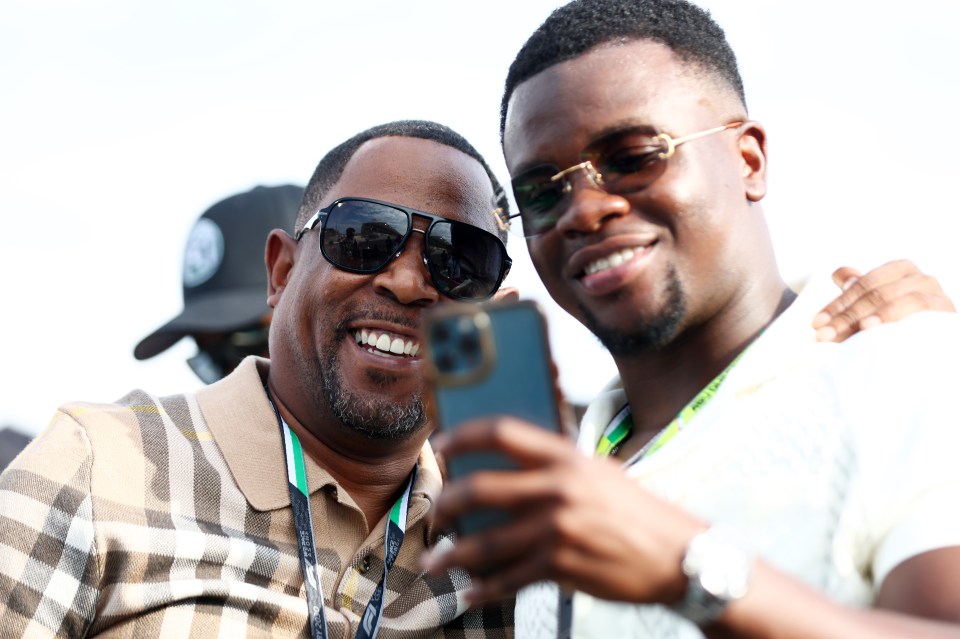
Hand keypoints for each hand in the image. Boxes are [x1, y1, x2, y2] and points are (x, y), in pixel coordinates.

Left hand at [423, 417, 702, 605]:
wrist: (680, 556)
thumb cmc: (639, 513)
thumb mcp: (600, 473)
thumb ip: (558, 467)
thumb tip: (510, 465)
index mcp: (567, 457)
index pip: (501, 432)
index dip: (462, 436)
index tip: (439, 445)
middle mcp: (559, 488)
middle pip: (480, 488)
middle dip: (447, 504)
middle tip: (436, 515)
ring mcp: (558, 528)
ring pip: (486, 543)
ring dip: (453, 556)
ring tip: (435, 563)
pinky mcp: (561, 566)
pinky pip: (509, 579)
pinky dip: (485, 590)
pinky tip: (471, 594)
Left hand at [812, 259, 955, 341]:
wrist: (940, 352)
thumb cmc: (904, 327)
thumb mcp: (877, 311)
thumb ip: (859, 292)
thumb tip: (839, 274)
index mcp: (899, 271)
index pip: (861, 284)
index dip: (836, 304)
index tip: (815, 324)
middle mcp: (918, 277)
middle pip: (873, 291)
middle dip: (844, 315)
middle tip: (822, 336)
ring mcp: (934, 291)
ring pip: (889, 297)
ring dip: (861, 316)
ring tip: (842, 333)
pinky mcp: (946, 309)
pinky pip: (915, 307)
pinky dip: (889, 315)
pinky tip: (870, 328)